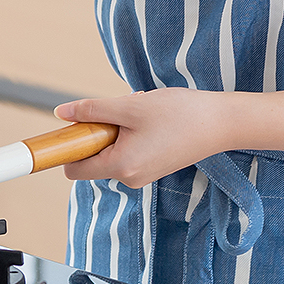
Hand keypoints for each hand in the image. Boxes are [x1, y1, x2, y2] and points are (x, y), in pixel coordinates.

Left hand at [53, 89, 241, 189]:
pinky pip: (126, 150)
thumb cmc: (180, 114)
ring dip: (115, 129)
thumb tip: (61, 114)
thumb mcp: (129, 106)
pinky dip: (129, 133)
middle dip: (96, 133)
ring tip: (141, 116)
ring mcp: (142, 174)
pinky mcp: (152, 166)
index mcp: (121, 167)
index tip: (69, 128)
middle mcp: (130, 178)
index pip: (74, 169)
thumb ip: (91, 111)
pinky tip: (150, 120)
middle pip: (91, 158)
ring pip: (110, 150)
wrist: (222, 123)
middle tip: (119, 113)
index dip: (66, 148)